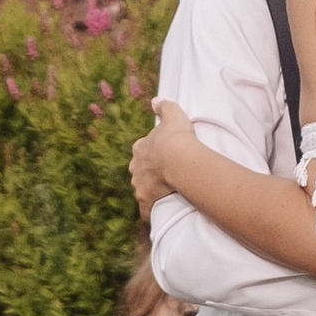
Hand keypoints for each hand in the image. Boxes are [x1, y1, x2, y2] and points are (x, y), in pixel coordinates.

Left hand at [128, 102, 200, 217]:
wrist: (179, 160)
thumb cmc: (177, 137)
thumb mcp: (173, 114)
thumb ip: (164, 106)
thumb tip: (154, 100)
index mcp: (140, 148)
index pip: (142, 151)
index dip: (152, 154)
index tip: (163, 157)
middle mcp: (136, 167)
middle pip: (140, 171)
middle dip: (148, 174)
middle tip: (165, 175)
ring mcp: (139, 185)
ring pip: (142, 189)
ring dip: (150, 191)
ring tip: (165, 194)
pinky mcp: (145, 200)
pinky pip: (146, 209)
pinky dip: (149, 211)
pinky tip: (156, 214)